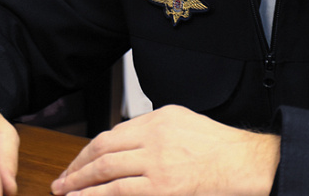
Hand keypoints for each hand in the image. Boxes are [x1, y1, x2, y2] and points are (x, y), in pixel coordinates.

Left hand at [51, 104, 278, 195]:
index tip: (77, 163)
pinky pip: (118, 192)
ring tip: (65, 192)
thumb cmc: (220, 148)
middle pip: (103, 151)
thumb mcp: (184, 123)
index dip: (88, 151)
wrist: (246, 164)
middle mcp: (154, 138)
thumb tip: (126, 143)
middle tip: (62, 181)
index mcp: (158, 120)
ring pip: (105, 172)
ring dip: (80, 184)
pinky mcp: (161, 189)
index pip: (112, 134)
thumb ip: (155, 130)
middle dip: (77, 167)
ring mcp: (156, 164)